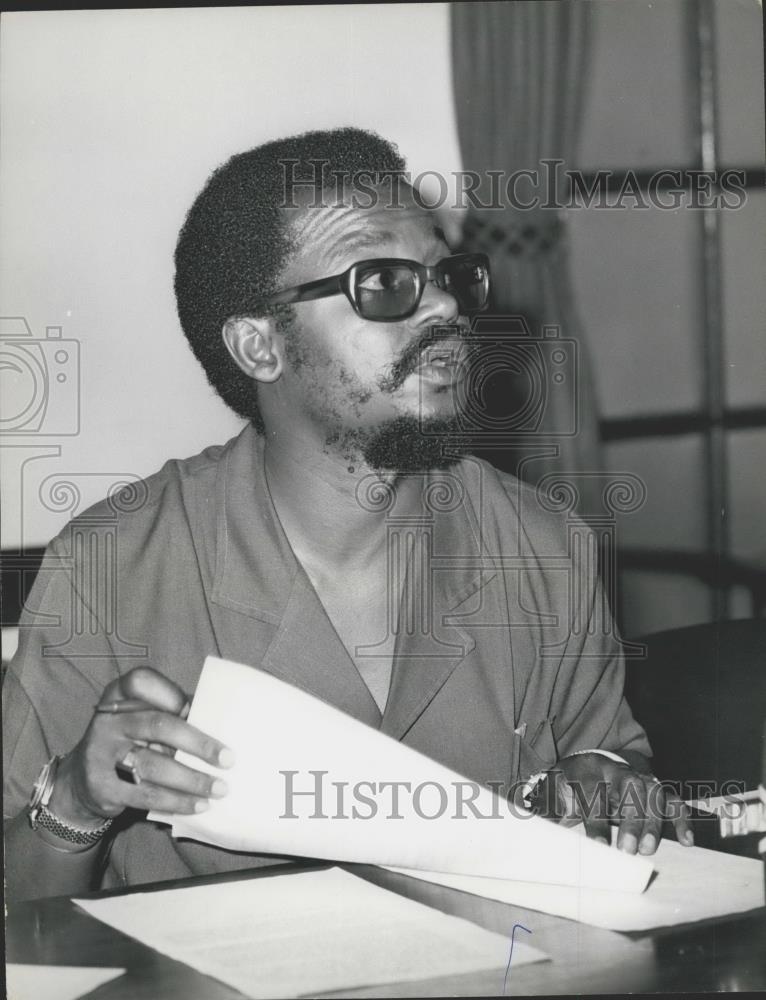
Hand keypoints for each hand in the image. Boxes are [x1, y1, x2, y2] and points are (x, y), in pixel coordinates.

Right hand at [51, 667, 233, 827]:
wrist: (83, 778)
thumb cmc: (129, 739)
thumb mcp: (141, 716)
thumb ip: (171, 712)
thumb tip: (219, 718)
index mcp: (118, 695)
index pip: (141, 681)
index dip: (170, 693)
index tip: (195, 708)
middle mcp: (108, 721)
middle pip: (157, 726)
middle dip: (198, 743)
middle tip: (227, 759)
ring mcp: (102, 753)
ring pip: (154, 766)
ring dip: (192, 780)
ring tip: (220, 788)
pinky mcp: (103, 786)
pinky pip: (146, 795)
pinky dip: (177, 802)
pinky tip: (199, 805)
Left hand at [534, 752, 693, 854]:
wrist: (586, 766)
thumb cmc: (567, 786)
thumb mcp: (552, 793)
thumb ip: (549, 812)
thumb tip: (539, 835)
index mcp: (588, 769)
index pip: (594, 791)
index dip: (597, 819)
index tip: (600, 846)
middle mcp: (617, 770)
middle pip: (629, 788)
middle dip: (630, 819)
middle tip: (628, 850)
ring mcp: (639, 777)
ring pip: (653, 792)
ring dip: (653, 821)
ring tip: (648, 849)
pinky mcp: (654, 789)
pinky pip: (673, 800)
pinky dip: (681, 819)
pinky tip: (686, 841)